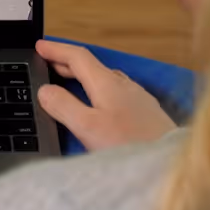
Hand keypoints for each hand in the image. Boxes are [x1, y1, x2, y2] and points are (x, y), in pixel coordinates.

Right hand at [35, 40, 176, 151]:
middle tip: (49, 62)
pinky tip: (100, 102)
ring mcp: (138, 97)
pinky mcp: (147, 112)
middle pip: (91, 65)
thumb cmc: (128, 145)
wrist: (170, 163)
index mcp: (107, 83)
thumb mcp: (87, 127)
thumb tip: (45, 90)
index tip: (39, 46)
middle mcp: (124, 84)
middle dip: (67, 61)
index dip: (57, 50)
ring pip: (105, 78)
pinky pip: (117, 90)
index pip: (78, 56)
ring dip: (84, 75)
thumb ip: (63, 106)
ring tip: (70, 80)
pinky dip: (99, 88)